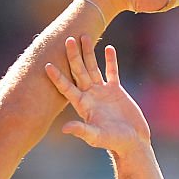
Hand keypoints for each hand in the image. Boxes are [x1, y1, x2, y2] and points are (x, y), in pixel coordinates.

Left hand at [45, 37, 148, 155]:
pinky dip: (110, 60)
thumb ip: (82, 130)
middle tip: (68, 39)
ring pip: (93, 68)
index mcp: (83, 105)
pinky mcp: (116, 90)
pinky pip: (112, 72)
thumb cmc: (113, 142)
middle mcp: (90, 96)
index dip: (57, 77)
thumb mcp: (96, 137)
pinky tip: (108, 48)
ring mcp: (102, 92)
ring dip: (89, 53)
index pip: (67, 88)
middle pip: (79, 72)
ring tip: (85, 36)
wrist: (131, 142)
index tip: (47, 64)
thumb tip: (65, 129)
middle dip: (73, 56)